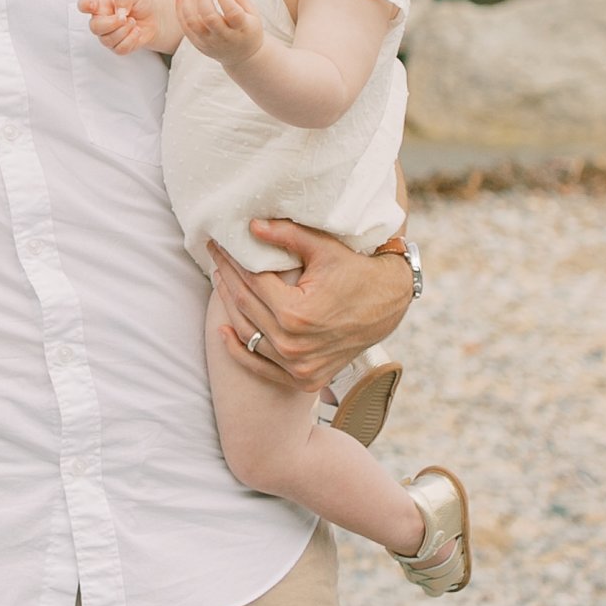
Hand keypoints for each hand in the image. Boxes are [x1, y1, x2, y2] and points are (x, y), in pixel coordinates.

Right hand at [79, 0, 164, 53]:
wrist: (153, 18)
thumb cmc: (138, 4)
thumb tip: (119, 12)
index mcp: (100, 4)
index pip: (84, 4)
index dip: (84, 5)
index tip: (91, 5)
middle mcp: (100, 20)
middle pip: (94, 27)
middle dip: (112, 23)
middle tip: (125, 17)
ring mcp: (107, 35)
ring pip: (107, 40)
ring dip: (125, 31)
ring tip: (133, 22)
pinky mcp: (117, 47)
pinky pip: (120, 48)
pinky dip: (131, 40)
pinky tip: (136, 31)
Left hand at [174, 0, 264, 62]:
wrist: (242, 56)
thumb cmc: (248, 29)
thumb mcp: (251, 12)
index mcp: (242, 29)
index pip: (232, 13)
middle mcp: (225, 38)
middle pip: (210, 18)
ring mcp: (210, 42)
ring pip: (193, 23)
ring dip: (187, 3)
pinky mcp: (199, 44)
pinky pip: (185, 28)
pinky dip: (180, 12)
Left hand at [207, 217, 413, 390]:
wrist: (390, 303)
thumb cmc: (357, 271)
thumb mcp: (323, 248)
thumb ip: (286, 236)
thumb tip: (250, 226)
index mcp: (296, 314)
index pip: (251, 282)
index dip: (233, 260)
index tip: (219, 243)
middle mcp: (294, 346)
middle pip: (247, 307)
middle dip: (228, 279)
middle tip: (215, 257)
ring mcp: (299, 367)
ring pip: (250, 335)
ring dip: (230, 308)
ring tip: (221, 282)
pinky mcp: (304, 379)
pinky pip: (262, 367)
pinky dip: (241, 351)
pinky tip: (224, 330)